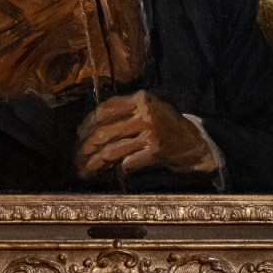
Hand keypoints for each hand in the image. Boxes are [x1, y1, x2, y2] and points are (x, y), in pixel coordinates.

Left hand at [75, 90, 216, 177]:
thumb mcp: (148, 109)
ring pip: (112, 149)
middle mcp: (145, 112)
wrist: (196, 142)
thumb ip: (125, 112)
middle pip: (104, 131)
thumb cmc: (167, 127)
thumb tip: (90, 129)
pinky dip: (114, 170)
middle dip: (85, 147)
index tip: (79, 138)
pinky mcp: (156, 150)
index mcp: (140, 98)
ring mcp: (151, 131)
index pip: (104, 109)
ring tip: (85, 171)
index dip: (87, 125)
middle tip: (76, 159)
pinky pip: (126, 162)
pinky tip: (106, 174)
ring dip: (94, 163)